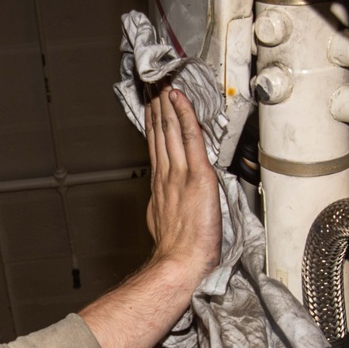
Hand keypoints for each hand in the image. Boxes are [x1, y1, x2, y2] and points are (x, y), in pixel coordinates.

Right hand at [144, 85, 220, 278]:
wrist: (181, 262)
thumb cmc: (177, 250)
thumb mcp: (164, 222)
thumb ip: (168, 204)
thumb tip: (172, 200)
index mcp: (161, 186)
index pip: (157, 147)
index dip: (153, 125)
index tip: (152, 108)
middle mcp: (167, 175)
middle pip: (160, 134)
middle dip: (157, 108)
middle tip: (153, 86)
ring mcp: (180, 173)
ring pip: (171, 131)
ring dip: (167, 105)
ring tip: (163, 86)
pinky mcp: (197, 174)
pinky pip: (189, 137)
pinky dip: (184, 115)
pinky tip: (179, 99)